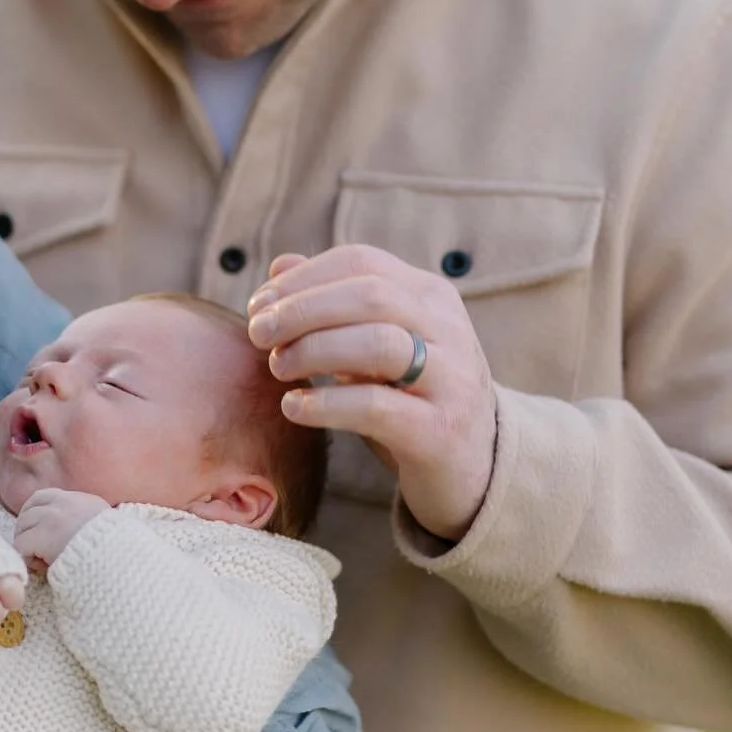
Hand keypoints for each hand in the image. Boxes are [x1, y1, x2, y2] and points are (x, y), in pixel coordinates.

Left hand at [12, 488, 109, 569]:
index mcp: (82, 501)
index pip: (45, 497)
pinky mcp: (43, 535)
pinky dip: (27, 557)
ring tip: (41, 560)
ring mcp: (52, 517)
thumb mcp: (103, 529)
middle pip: (29, 509)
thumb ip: (84, 523)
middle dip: (26, 529)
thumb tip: (64, 536)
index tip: (39, 531)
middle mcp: (65, 503)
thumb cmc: (113, 554)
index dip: (36, 514)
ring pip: (22, 527)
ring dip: (27, 544)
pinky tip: (42, 567)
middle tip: (34, 548)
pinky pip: (21, 544)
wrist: (116, 563)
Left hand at [247, 245, 497, 539]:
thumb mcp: (375, 344)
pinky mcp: (439, 431)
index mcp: (430, 296)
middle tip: (259, 334)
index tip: (259, 303)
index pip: (361, 262)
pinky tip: (294, 406)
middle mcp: (448, 329)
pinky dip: (325, 403)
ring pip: (378, 343)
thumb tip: (280, 267)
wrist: (473, 469)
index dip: (303, 278)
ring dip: (313, 350)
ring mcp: (451, 379)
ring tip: (278, 367)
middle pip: (368, 295)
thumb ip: (332, 304)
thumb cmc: (410, 397)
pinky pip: (376, 406)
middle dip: (301, 310)